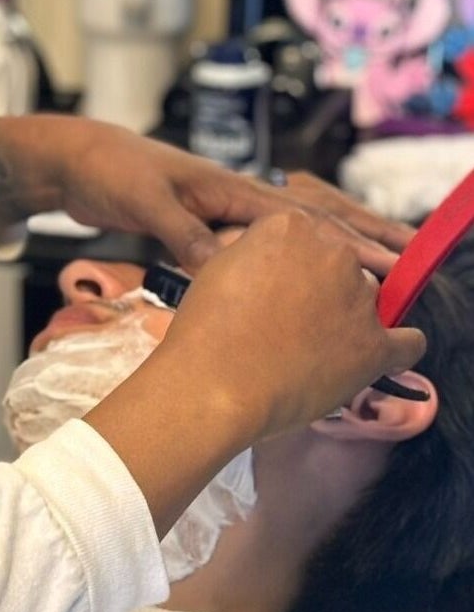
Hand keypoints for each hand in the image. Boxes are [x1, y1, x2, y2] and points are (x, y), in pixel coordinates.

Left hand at [0, 116, 414, 273]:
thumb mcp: (146, 201)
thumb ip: (182, 232)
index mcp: (227, 187)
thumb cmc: (110, 170)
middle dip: (351, 241)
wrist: (75, 163)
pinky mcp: (196, 227)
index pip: (299, 218)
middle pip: (305, 220)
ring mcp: (215, 212)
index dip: (343, 242)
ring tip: (359, 276)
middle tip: (397, 266)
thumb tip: (224, 269)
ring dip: (320, 253)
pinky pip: (248, 248)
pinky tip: (287, 283)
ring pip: (281, 236)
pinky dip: (275, 262)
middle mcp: (230, 198)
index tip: (383, 264)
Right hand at [82, 211, 424, 535]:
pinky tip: (371, 360)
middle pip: (339, 265)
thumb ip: (252, 251)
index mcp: (290, 226)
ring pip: (366, 301)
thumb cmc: (203, 330)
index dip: (287, 265)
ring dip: (347, 318)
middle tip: (287, 322)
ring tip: (311, 350)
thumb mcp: (216, 268)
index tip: (273, 288)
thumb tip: (268, 260)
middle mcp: (332, 252)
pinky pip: (407, 343)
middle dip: (320, 288)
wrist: (213, 385)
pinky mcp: (375, 345)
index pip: (305, 238)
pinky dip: (394, 350)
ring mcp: (358, 299)